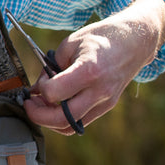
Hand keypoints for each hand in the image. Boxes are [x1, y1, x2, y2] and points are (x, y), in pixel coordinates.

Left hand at [24, 0, 164, 134]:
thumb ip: (50, 67)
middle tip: (29, 104)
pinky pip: (81, 121)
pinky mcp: (107, 106)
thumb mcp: (70, 44)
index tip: (40, 82)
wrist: (134, 41)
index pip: (55, 94)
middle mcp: (99, 91)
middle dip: (38, 115)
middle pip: (62, 119)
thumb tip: (37, 88)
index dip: (41, 90)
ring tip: (42, 104)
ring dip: (49, 120)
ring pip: (70, 127)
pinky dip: (63, 118)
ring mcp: (105, 101)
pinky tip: (56, 105)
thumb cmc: (102, 38)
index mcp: (89, 71)